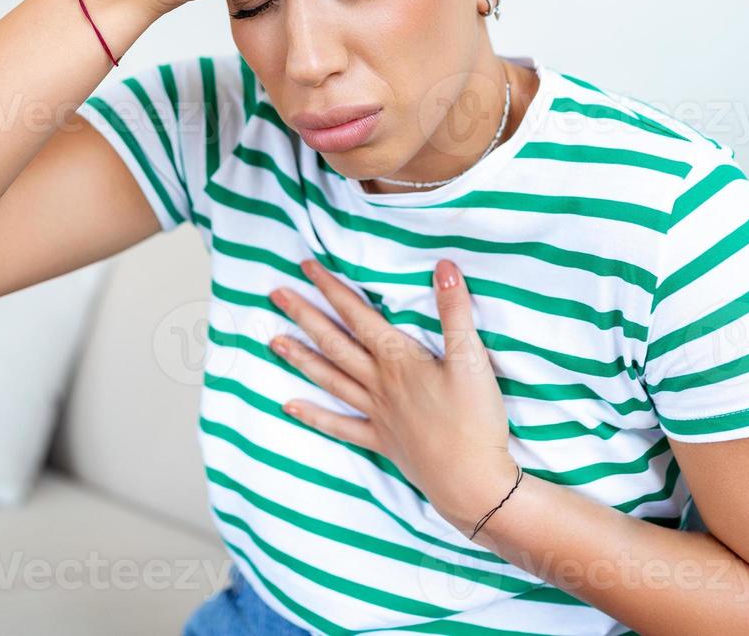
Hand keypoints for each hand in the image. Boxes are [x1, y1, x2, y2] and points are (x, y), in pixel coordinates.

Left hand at [267, 258, 521, 537]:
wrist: (472, 482)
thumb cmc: (475, 420)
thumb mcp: (471, 359)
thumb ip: (455, 311)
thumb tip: (444, 266)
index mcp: (398, 360)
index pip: (358, 316)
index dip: (332, 289)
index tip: (307, 267)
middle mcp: (379, 384)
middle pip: (335, 343)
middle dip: (305, 316)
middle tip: (276, 294)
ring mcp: (376, 414)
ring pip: (330, 379)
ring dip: (301, 358)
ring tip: (274, 341)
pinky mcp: (381, 441)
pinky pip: (340, 427)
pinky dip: (314, 416)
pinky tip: (289, 406)